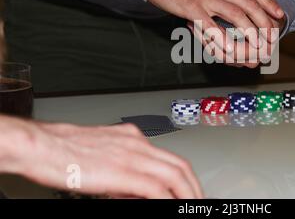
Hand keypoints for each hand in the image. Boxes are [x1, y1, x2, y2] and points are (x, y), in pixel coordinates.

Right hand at [0, 116, 202, 198]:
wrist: (44, 146)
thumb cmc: (66, 150)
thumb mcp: (104, 156)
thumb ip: (125, 170)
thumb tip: (138, 190)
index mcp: (134, 138)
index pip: (170, 158)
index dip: (185, 177)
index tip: (189, 190)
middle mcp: (137, 143)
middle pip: (179, 166)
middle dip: (193, 187)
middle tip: (198, 201)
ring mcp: (131, 155)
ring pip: (173, 175)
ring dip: (186, 194)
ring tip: (191, 207)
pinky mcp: (122, 171)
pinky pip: (154, 187)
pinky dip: (166, 199)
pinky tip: (170, 206)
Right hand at [146, 0, 285, 66]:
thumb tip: (237, 4)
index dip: (268, 3)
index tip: (279, 14)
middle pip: (248, 4)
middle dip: (264, 21)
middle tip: (272, 37)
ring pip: (234, 13)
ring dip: (249, 30)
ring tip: (258, 46)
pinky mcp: (191, 7)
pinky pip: (209, 23)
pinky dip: (220, 36)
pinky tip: (228, 48)